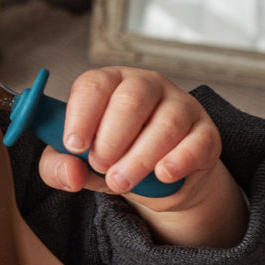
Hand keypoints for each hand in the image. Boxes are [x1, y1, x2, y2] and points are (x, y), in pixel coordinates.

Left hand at [37, 66, 246, 246]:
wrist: (158, 181)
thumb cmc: (112, 158)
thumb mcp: (77, 163)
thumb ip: (59, 166)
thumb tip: (69, 172)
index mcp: (110, 83)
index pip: (94, 84)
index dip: (81, 114)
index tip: (74, 145)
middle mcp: (146, 86)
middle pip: (130, 99)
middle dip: (110, 138)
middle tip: (99, 165)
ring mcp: (180, 106)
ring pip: (165, 123)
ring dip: (139, 157)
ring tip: (120, 181)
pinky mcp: (206, 133)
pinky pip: (197, 142)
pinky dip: (179, 160)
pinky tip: (162, 174)